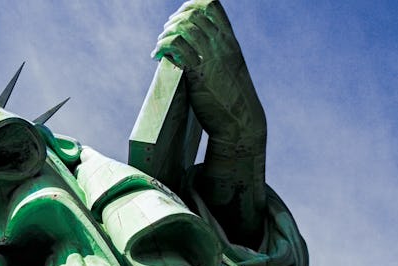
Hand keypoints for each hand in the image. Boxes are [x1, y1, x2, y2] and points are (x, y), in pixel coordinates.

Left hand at [152, 0, 264, 150]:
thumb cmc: (232, 98)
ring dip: (165, 33)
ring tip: (160, 45)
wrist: (240, 121)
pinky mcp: (198, 73)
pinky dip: (161, 47)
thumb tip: (193, 45)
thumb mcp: (230, 68)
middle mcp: (222, 45)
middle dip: (174, 20)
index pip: (213, 5)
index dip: (192, 4)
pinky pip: (176, 48)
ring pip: (183, 28)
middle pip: (193, 14)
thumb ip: (216, 53)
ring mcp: (211, 58)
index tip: (179, 15)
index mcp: (230, 41)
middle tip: (165, 33)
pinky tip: (157, 56)